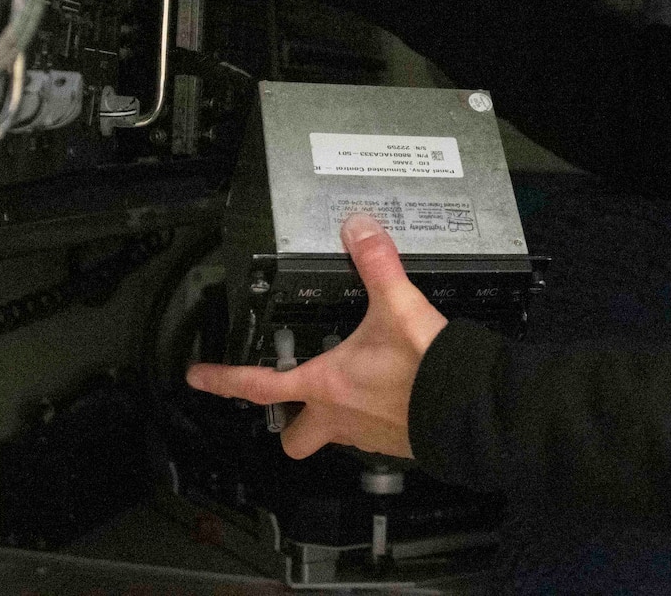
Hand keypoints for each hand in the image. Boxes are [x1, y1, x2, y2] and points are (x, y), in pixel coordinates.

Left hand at [186, 214, 448, 459]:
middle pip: (293, 437)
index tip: (200, 378)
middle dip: (286, 425)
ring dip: (332, 418)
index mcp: (326, 385)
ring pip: (332, 437)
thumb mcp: (397, 305)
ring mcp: (366, 435)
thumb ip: (376, 263)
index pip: (260, 386)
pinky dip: (371, 418)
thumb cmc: (425, 370)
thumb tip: (360, 229)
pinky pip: (370, 436)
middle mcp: (339, 417)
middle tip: (288, 404)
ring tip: (346, 388)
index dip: (224, 380)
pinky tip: (388, 393)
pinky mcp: (395, 442)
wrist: (470, 409)